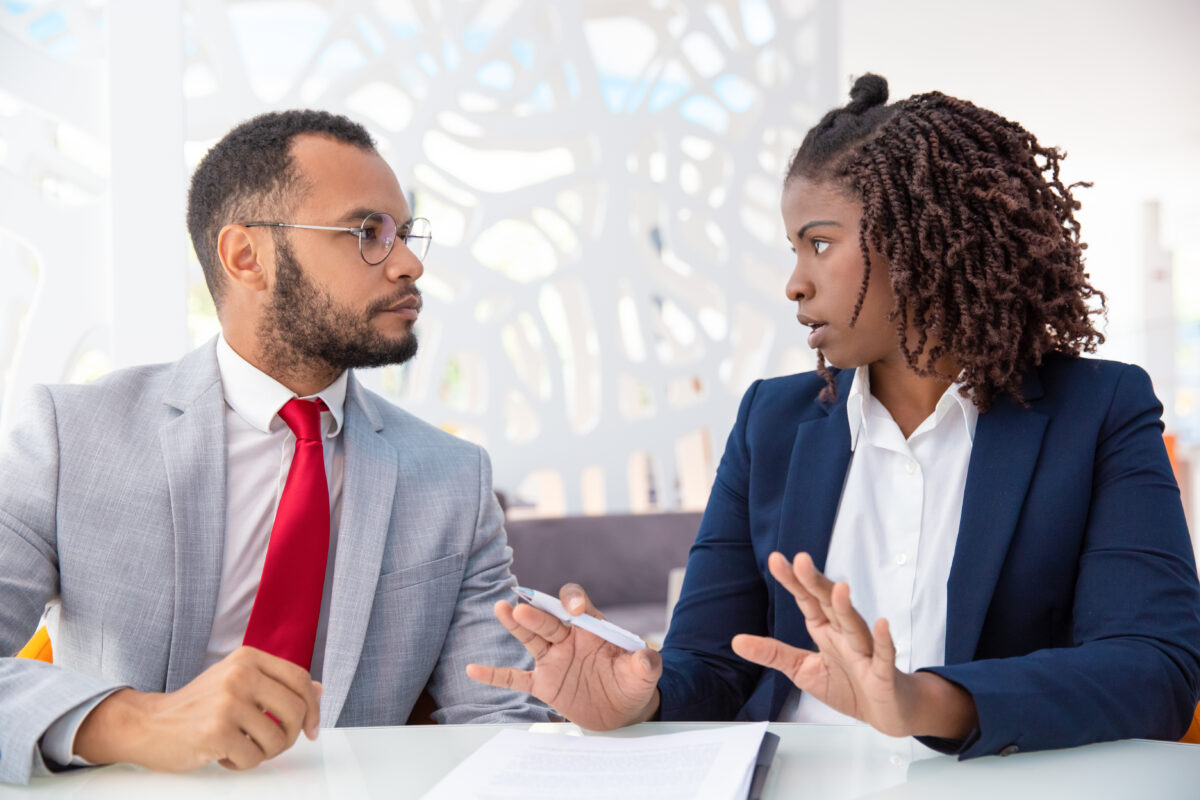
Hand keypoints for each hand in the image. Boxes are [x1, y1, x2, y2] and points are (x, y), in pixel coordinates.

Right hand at [74, 646, 321, 771]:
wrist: (147, 724)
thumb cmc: (198, 707)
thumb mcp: (238, 682)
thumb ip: (277, 684)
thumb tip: (319, 690)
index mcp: (248, 658)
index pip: (300, 679)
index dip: (313, 707)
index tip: (310, 729)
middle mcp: (240, 674)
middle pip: (295, 710)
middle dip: (291, 735)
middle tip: (274, 745)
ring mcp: (228, 702)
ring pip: (277, 738)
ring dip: (264, 753)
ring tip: (243, 747)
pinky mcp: (216, 731)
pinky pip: (253, 758)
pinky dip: (242, 764)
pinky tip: (223, 755)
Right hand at [466, 584, 661, 729]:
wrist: (624, 711)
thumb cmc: (633, 683)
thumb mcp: (644, 673)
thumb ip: (646, 663)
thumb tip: (648, 657)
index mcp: (592, 627)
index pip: (577, 602)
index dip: (573, 601)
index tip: (575, 610)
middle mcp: (568, 638)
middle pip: (548, 619)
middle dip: (536, 615)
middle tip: (521, 609)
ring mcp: (553, 659)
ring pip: (530, 638)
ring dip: (515, 625)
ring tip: (500, 608)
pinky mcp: (544, 683)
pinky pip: (516, 678)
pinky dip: (495, 675)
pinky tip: (474, 670)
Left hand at [731, 552, 976, 738]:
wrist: (886, 713)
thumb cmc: (848, 686)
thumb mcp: (803, 670)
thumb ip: (773, 653)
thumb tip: (736, 641)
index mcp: (825, 630)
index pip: (807, 600)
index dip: (793, 581)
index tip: (776, 559)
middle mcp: (845, 634)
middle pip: (829, 604)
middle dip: (816, 582)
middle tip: (801, 560)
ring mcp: (865, 652)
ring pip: (855, 625)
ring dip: (847, 607)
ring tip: (839, 587)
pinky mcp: (883, 674)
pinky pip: (884, 656)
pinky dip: (884, 641)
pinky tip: (883, 625)